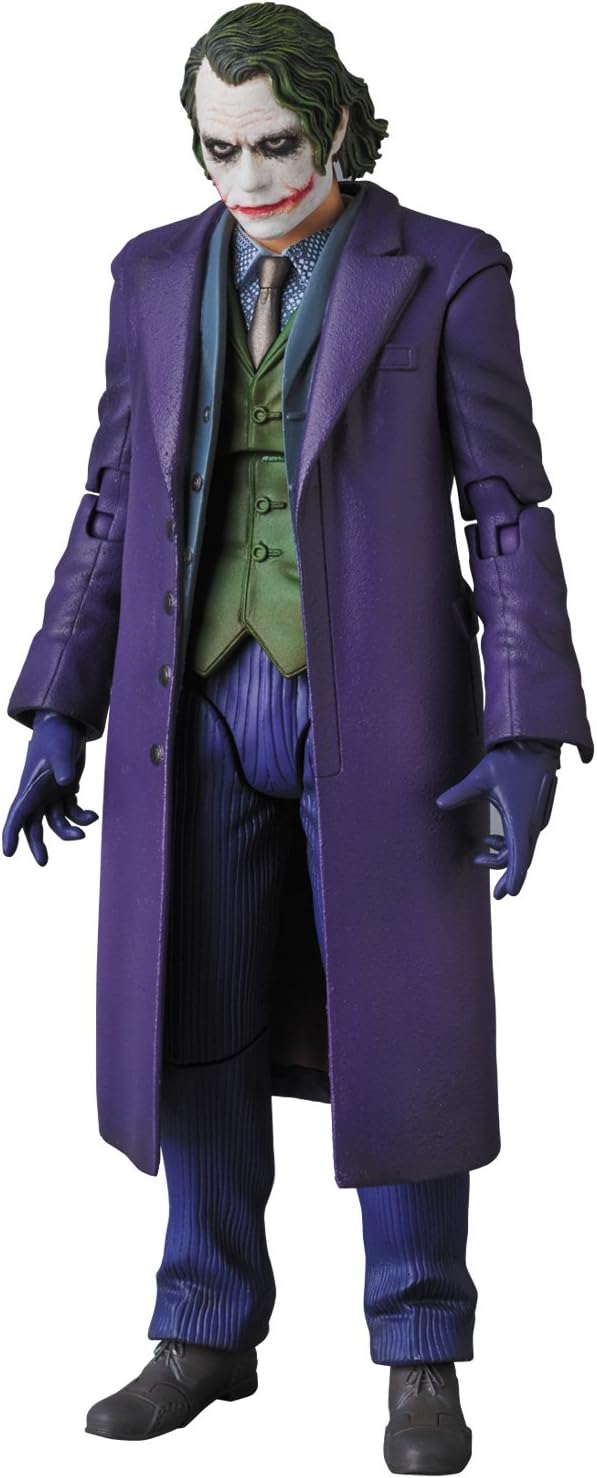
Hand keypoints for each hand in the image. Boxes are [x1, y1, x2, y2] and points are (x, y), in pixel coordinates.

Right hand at [2, 711, 97, 865]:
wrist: (67, 723)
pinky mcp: (66, 789)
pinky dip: (81, 816)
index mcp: (30, 788)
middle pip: (33, 825)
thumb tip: (67, 783)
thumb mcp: (60, 751)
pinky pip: (71, 811)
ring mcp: (52, 793)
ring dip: (69, 830)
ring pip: (55, 821)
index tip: (8, 853)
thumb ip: (63, 767)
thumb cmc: (58, 735)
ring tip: (84, 832)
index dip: (10, 834)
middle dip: (37, 844)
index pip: (16, 815)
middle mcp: (38, 794)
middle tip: (43, 862)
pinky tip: (92, 814)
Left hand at [435, 741, 559, 899]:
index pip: (519, 857)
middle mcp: (531, 823)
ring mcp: (535, 818)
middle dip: (508, 876)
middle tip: (497, 894)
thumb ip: (460, 793)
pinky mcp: (535, 812)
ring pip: (522, 847)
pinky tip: (490, 838)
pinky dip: (508, 843)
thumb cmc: (508, 759)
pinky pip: (524, 836)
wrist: (533, 742)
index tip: (509, 894)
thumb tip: (439, 804)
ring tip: (479, 855)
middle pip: (522, 858)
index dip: (514, 877)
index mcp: (520, 819)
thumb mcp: (481, 777)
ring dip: (504, 856)